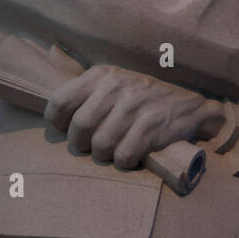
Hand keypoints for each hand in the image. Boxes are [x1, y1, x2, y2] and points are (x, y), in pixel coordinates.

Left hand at [44, 64, 226, 168]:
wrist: (188, 105)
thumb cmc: (141, 98)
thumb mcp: (114, 81)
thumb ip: (84, 88)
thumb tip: (50, 86)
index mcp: (102, 75)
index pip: (60, 101)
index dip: (57, 123)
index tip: (66, 131)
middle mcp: (117, 86)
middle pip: (79, 127)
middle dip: (81, 145)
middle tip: (90, 147)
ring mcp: (135, 105)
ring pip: (101, 145)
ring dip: (104, 155)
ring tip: (112, 151)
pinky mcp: (152, 124)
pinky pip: (124, 155)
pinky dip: (124, 162)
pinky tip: (131, 156)